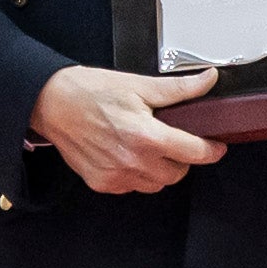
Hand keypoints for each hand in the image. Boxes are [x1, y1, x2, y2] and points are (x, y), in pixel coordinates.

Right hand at [32, 64, 223, 195]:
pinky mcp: (102, 183)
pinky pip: (132, 187)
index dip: (211, 150)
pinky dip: (137, 175)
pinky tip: (128, 154)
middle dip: (182, 158)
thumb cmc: (89, 91)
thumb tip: (208, 80)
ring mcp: (116, 176)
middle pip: (178, 173)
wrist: (50, 103)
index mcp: (146, 136)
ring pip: (156, 184)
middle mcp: (133, 161)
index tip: (216, 146)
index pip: (195, 152)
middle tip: (174, 140)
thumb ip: (179, 89)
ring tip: (148, 147)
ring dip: (160, 169)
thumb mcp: (138, 85)